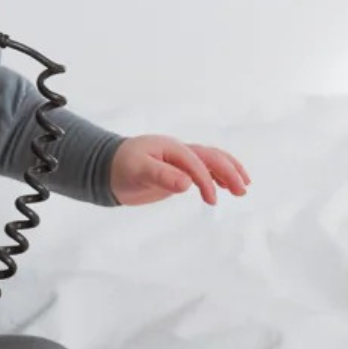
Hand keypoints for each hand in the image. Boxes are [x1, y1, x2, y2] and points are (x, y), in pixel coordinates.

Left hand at [109, 135, 250, 207]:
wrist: (105, 168)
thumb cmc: (119, 167)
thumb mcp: (138, 171)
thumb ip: (162, 176)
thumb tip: (187, 183)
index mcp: (171, 148)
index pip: (196, 163)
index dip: (206, 180)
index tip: (212, 200)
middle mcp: (179, 151)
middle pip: (211, 157)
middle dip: (228, 172)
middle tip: (242, 190)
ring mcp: (180, 160)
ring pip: (211, 161)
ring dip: (228, 172)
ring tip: (242, 188)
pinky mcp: (178, 171)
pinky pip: (203, 170)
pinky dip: (217, 176)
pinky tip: (225, 187)